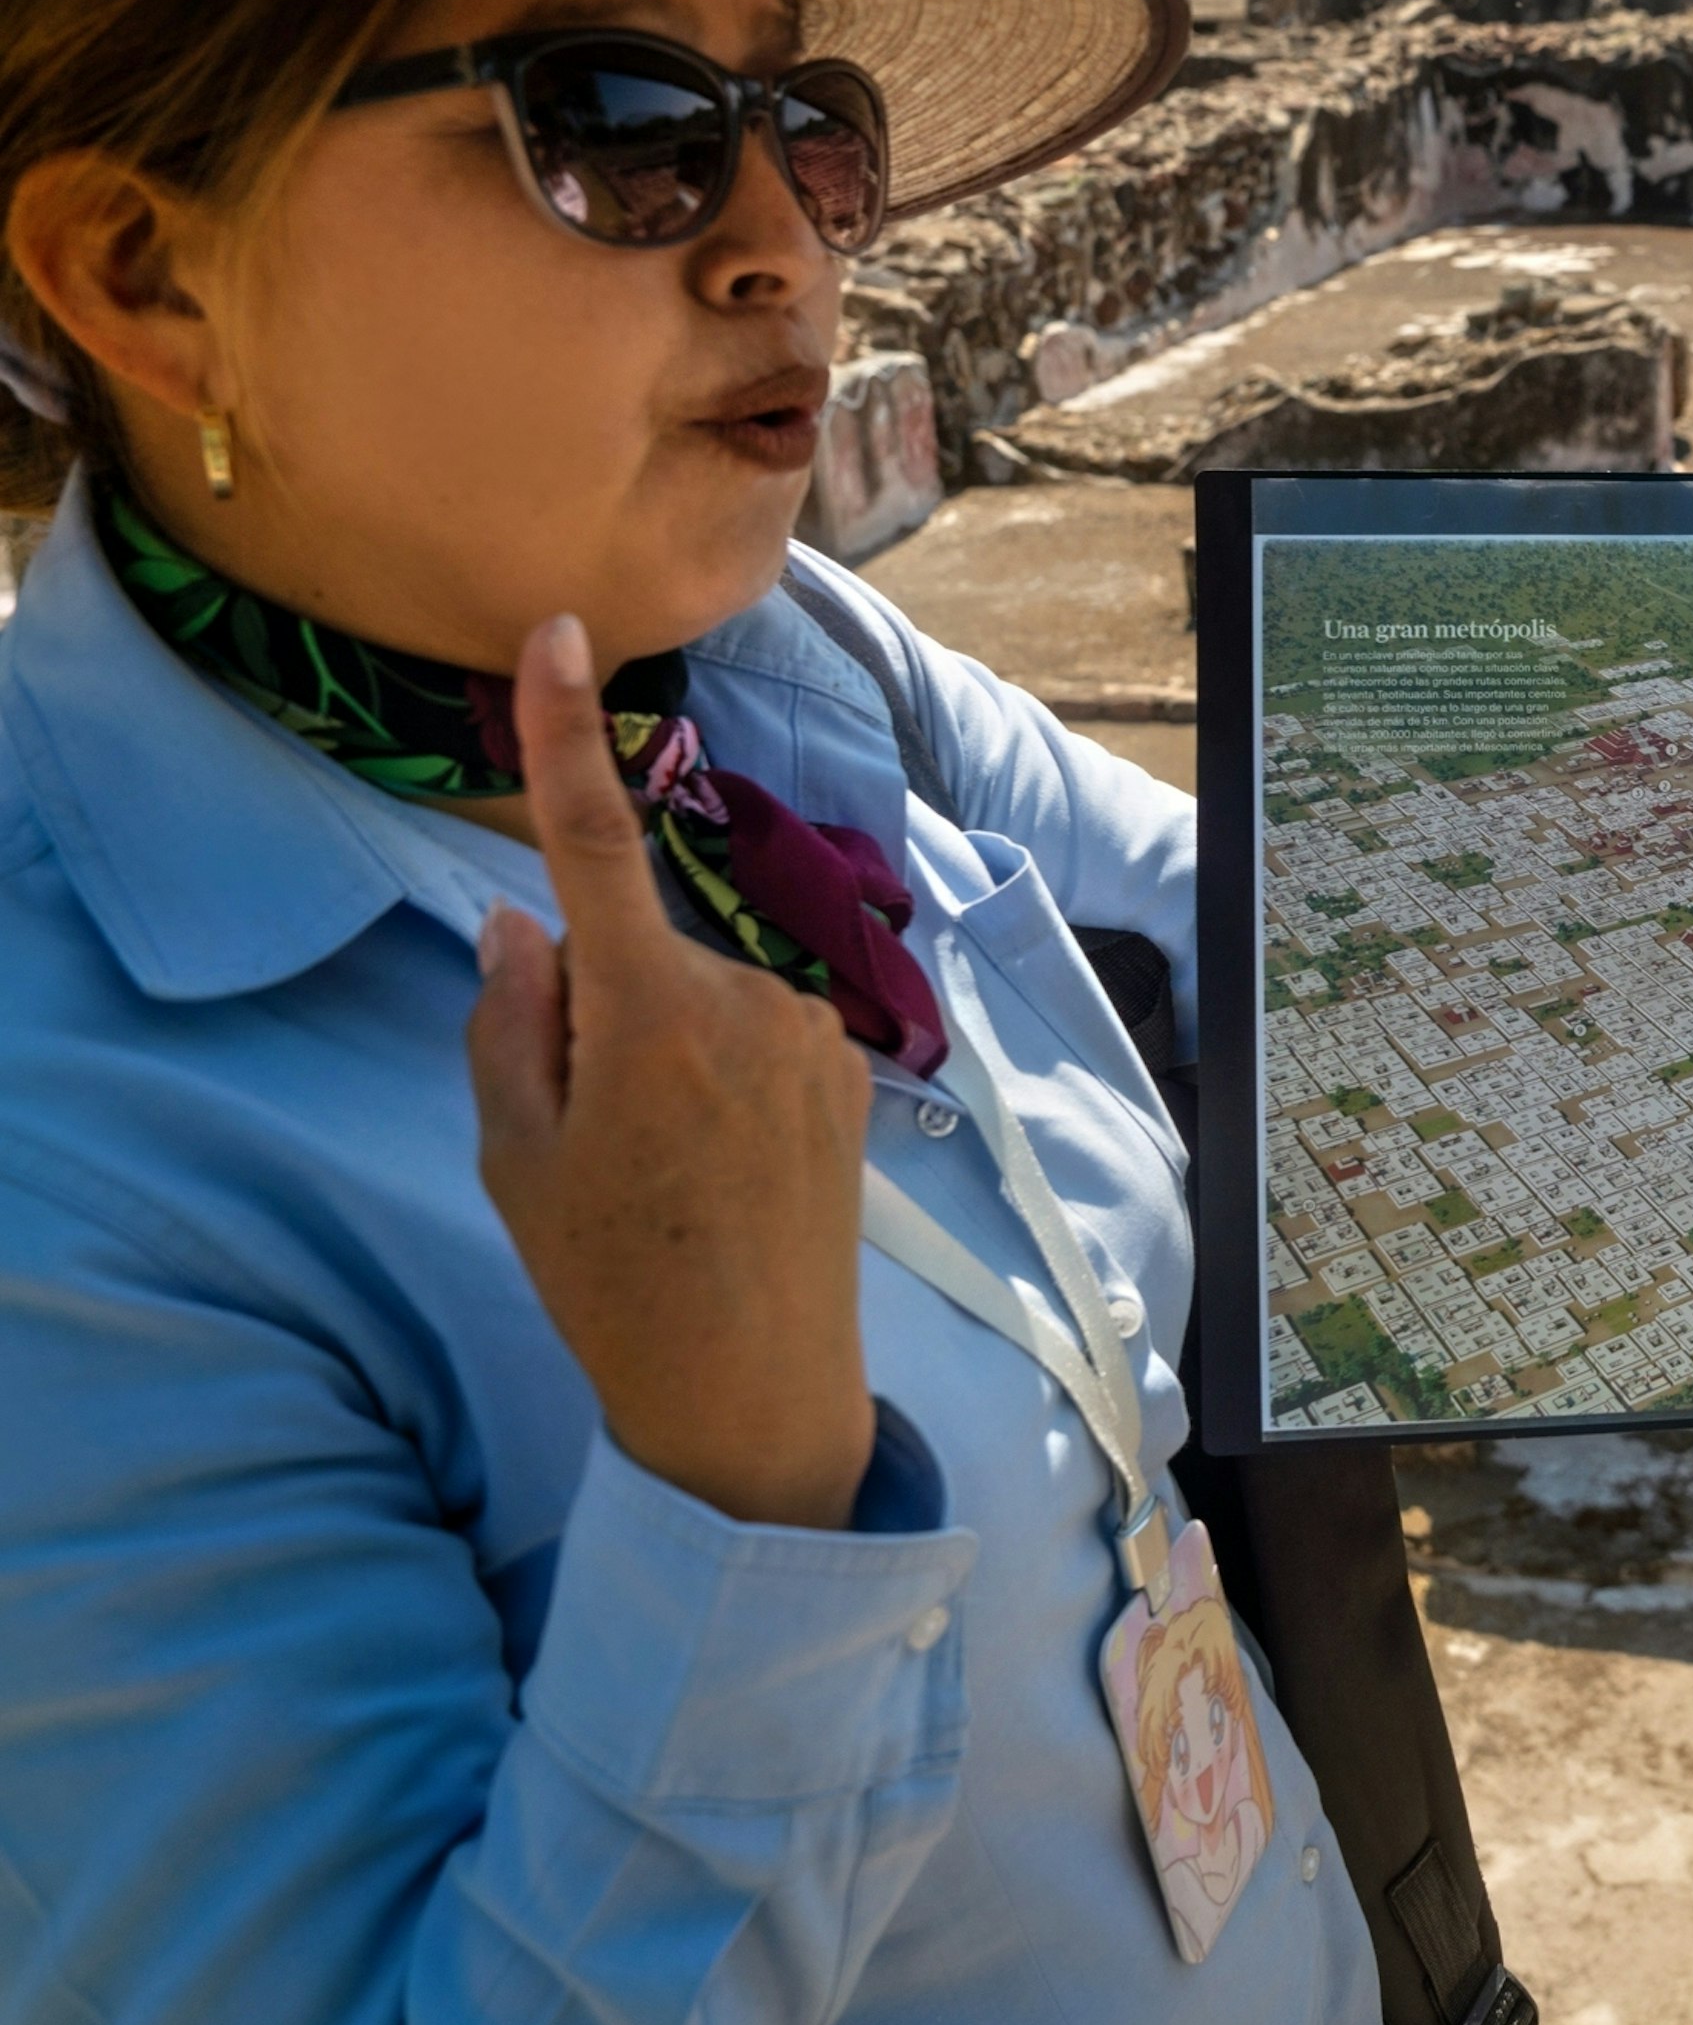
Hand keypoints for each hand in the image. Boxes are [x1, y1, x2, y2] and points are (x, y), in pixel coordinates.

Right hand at [466, 613, 880, 1528]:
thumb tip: (524, 919)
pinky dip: (724, 1079)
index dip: (566, 738)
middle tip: (601, 1142)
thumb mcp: (517, 1151)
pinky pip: (756, 1037)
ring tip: (673, 1173)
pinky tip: (727, 1172)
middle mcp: (744, 997)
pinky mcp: (847, 1066)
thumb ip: (513, 1017)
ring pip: (699, 1001)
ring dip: (670, 1052)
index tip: (563, 635)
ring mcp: (807, 1030)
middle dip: (605, 1012)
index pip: (592, 846)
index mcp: (646, 1014)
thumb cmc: (610, 1280)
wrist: (757, 1389)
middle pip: (639, 957)